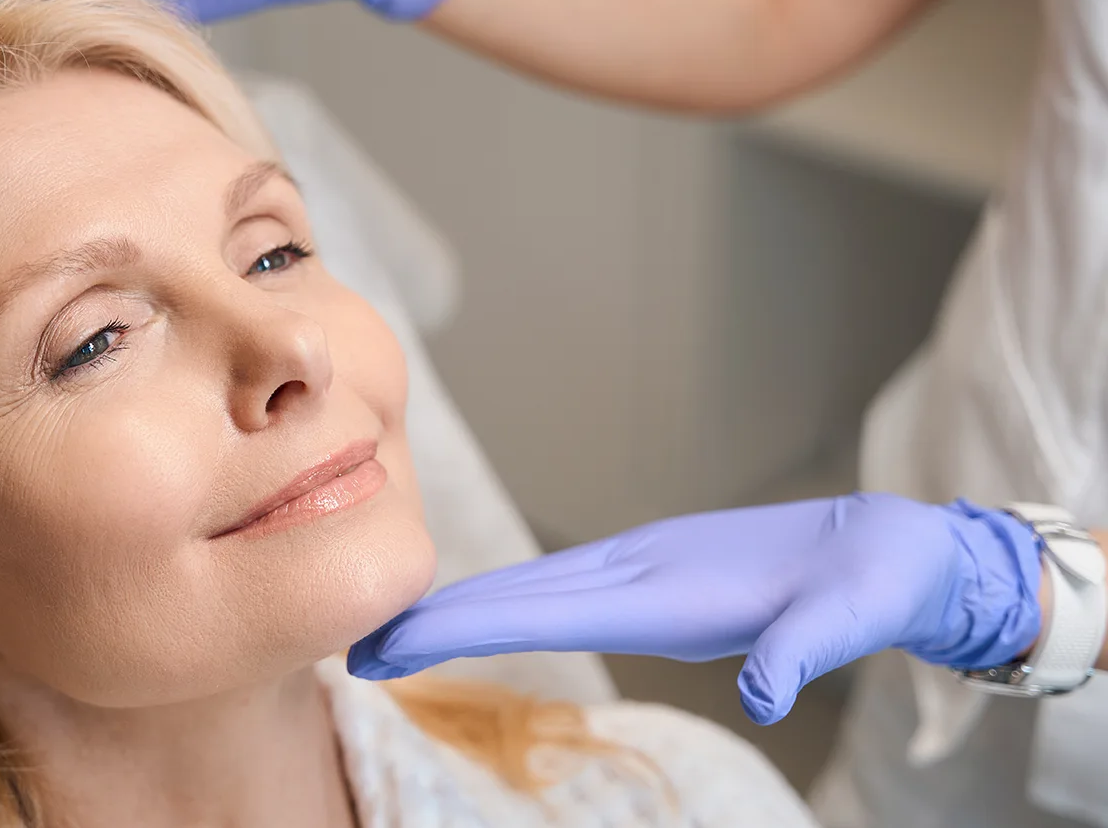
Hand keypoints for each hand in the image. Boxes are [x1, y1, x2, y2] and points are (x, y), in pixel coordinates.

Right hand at [350, 494, 1043, 723]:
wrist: (882, 542)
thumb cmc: (861, 586)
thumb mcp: (844, 621)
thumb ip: (801, 655)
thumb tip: (767, 696)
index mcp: (667, 587)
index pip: (541, 608)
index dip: (460, 626)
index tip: (390, 640)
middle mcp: (637, 568)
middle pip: (513, 592)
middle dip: (431, 618)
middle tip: (355, 648)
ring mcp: (639, 564)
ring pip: (527, 584)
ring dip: (458, 608)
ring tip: (394, 634)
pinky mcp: (648, 571)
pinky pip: (555, 587)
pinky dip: (501, 602)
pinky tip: (481, 614)